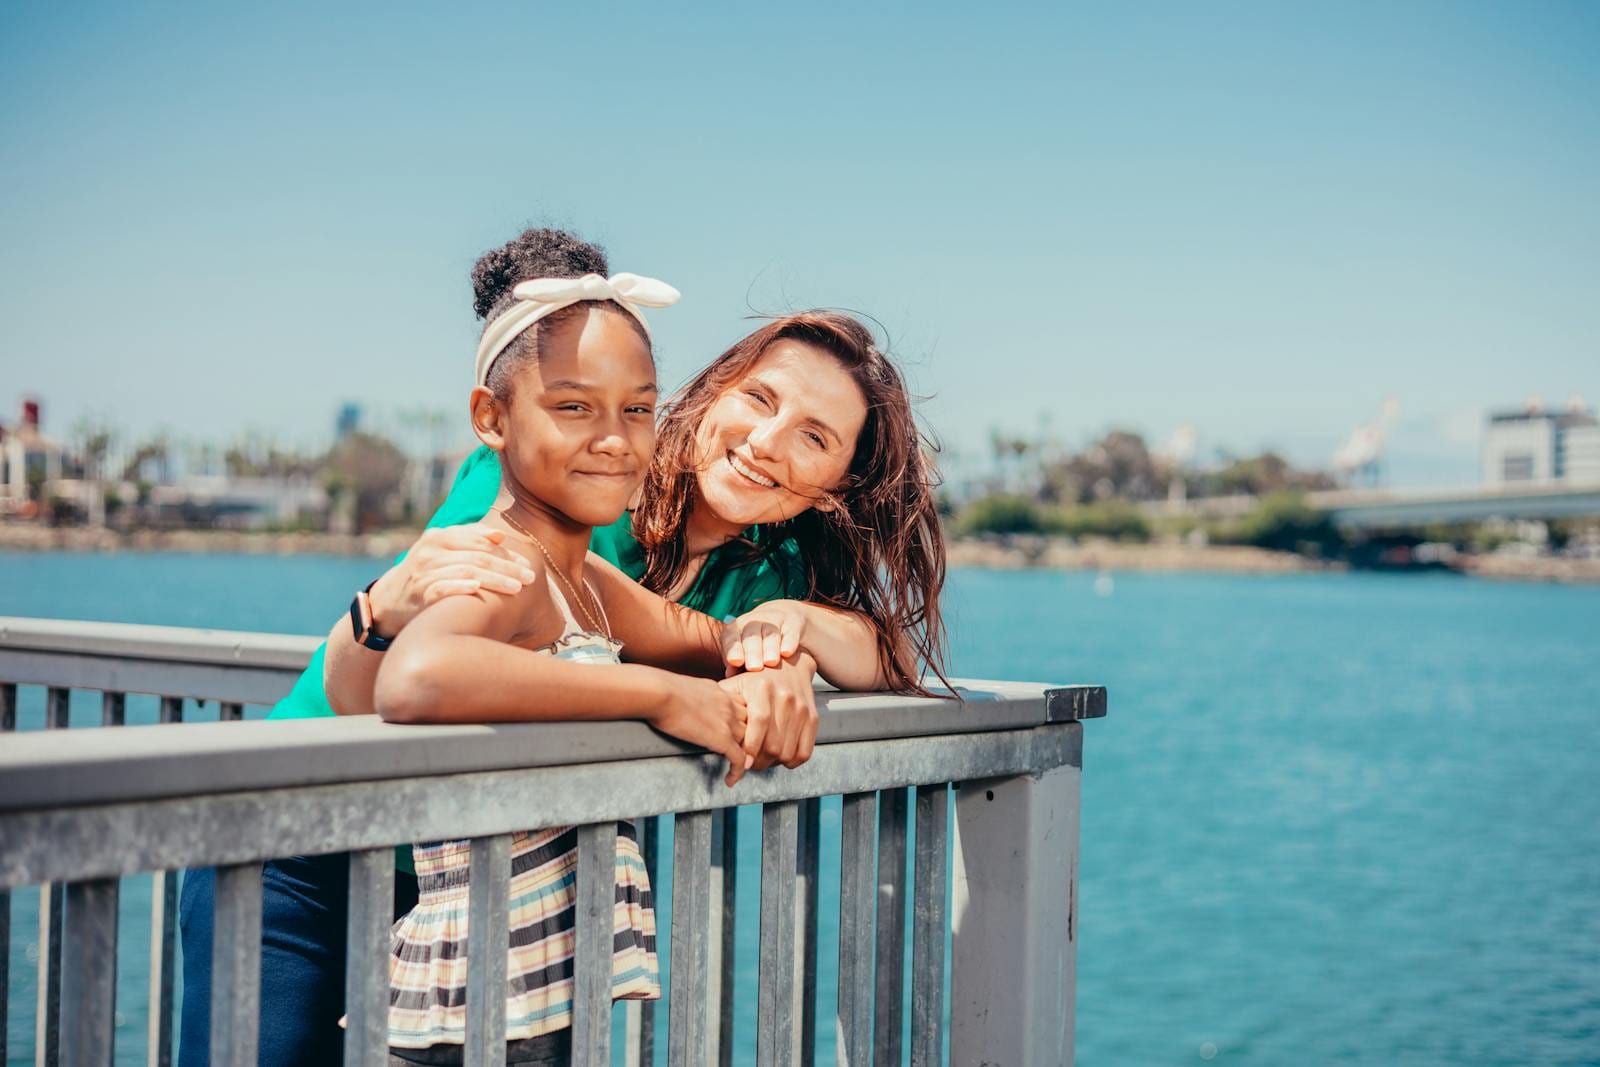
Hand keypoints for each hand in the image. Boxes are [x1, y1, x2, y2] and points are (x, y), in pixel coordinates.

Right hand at [367, 524, 536, 636]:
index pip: (480, 541)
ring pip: (466, 572)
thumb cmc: (424, 574)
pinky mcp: (418, 593)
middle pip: (478, 557)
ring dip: (495, 579)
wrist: (388, 601)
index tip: (526, 564)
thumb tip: (500, 534)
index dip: (506, 552)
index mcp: (439, 536)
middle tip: (530, 578)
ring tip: (517, 588)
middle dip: (508, 567)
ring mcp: (423, 571)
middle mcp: (431, 551)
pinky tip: (478, 591)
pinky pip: (442, 588)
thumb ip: (470, 540)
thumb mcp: (442, 551)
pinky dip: (460, 588)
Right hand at [650, 675, 752, 786]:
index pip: (741, 706)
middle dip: (748, 737)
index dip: (739, 720)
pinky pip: (739, 758)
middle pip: (750, 723)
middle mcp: (728, 704)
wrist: (659, 693)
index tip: (732, 732)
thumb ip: (691, 696)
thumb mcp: (682, 687)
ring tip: (738, 768)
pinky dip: (737, 771)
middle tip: (739, 752)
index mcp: (719, 691)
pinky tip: (729, 780)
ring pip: (749, 740)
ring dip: (745, 754)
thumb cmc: (659, 688)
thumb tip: (681, 701)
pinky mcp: (721, 738)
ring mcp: (727, 721)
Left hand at [719, 655, 818, 771]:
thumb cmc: (753, 677)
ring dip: (773, 764)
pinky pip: (804, 751)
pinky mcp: (812, 717)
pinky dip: (792, 762)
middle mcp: (785, 697)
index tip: (741, 763)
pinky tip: (780, 759)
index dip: (750, 747)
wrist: (788, 663)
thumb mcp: (735, 682)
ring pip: (788, 751)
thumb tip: (701, 722)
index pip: (759, 723)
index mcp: (763, 687)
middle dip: (758, 762)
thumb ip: (721, 702)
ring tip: (761, 761)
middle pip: (773, 744)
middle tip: (748, 765)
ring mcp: (801, 708)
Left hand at [721, 600, 807, 673]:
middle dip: (752, 651)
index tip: (736, 661)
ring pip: (770, 632)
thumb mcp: (744, 654)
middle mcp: (754, 621)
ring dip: (770, 647)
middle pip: (751, 635)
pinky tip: (787, 653)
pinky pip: (790, 630)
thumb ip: (736, 665)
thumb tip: (730, 675)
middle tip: (754, 667)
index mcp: (736, 629)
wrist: (784, 624)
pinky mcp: (793, 621)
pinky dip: (789, 641)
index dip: (733, 648)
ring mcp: (774, 619)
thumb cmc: (758, 649)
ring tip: (771, 662)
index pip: (731, 637)